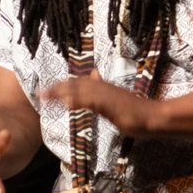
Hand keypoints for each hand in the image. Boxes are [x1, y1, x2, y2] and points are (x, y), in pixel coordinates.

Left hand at [43, 77, 158, 136]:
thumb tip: (94, 76)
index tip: (46, 91)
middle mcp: (103, 88)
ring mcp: (107, 96)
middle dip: (56, 89)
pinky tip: (68, 104)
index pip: (78, 84)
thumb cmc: (137, 112)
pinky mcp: (112, 105)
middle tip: (38, 93)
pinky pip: (93, 102)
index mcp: (102, 88)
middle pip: (75, 85)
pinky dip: (80, 101)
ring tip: (46, 96)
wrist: (154, 116)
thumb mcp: (115, 102)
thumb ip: (102, 94)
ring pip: (80, 91)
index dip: (61, 86)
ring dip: (62, 93)